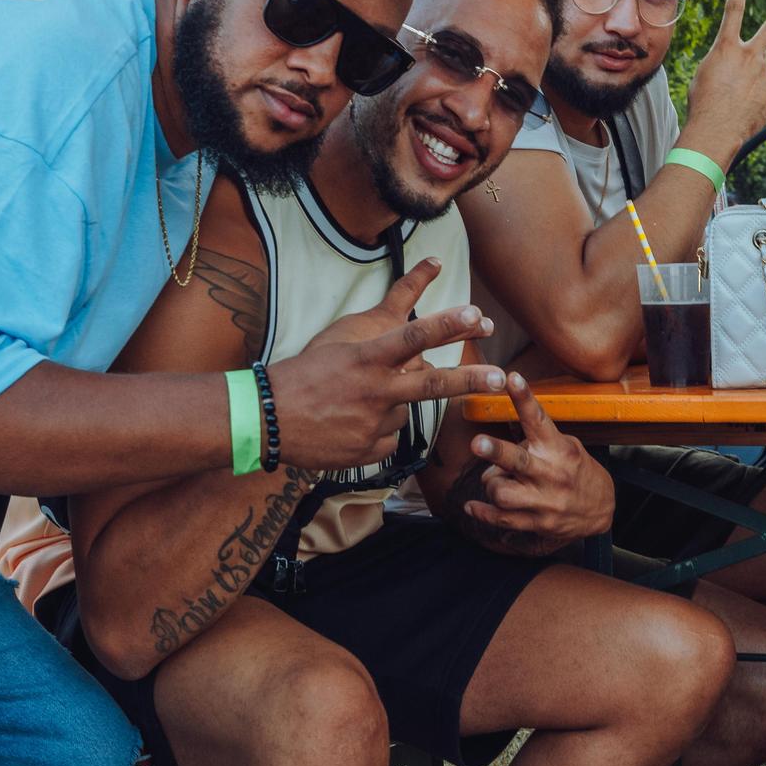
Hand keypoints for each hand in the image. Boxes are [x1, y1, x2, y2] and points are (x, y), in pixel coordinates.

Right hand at [270, 261, 506, 470]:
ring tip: (350, 405)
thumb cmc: (302, 374)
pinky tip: (346, 425)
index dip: (446, 324)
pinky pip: (387, 437)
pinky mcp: (369, 451)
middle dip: (469, 380)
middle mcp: (374, 391)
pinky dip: (374, 431)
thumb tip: (414, 349)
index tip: (475, 314)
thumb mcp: (340, 344)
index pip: (413, 336)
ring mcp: (373, 424)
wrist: (266, 419)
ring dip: (388, 407)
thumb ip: (380, 343)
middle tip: (499, 377)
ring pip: (403, 412)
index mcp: (366, 359)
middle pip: (433, 385)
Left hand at [461, 373, 614, 550]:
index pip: (539, 420)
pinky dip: (481, 512)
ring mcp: (543, 501)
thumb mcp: (568, 447)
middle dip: (496, 451)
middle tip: (478, 442)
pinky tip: (472, 506)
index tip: (513, 379)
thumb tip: (507, 435)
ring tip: (497, 480)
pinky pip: (500, 519)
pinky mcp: (536, 523)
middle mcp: (550, 473)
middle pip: (517, 462)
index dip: (524, 399)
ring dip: (491, 484)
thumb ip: (538, 441)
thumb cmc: (578, 472)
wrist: (601, 511)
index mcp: (557, 449)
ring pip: (501, 493)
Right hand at [680, 0, 765, 163]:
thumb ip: (724, 61)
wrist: (716, 129)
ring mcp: (764, 71)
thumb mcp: (705, 75)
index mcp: (725, 47)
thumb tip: (739, 64)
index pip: (734, 10)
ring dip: (760, 69)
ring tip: (744, 88)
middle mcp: (749, 54)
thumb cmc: (704, 103)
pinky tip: (751, 101)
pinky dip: (764, 90)